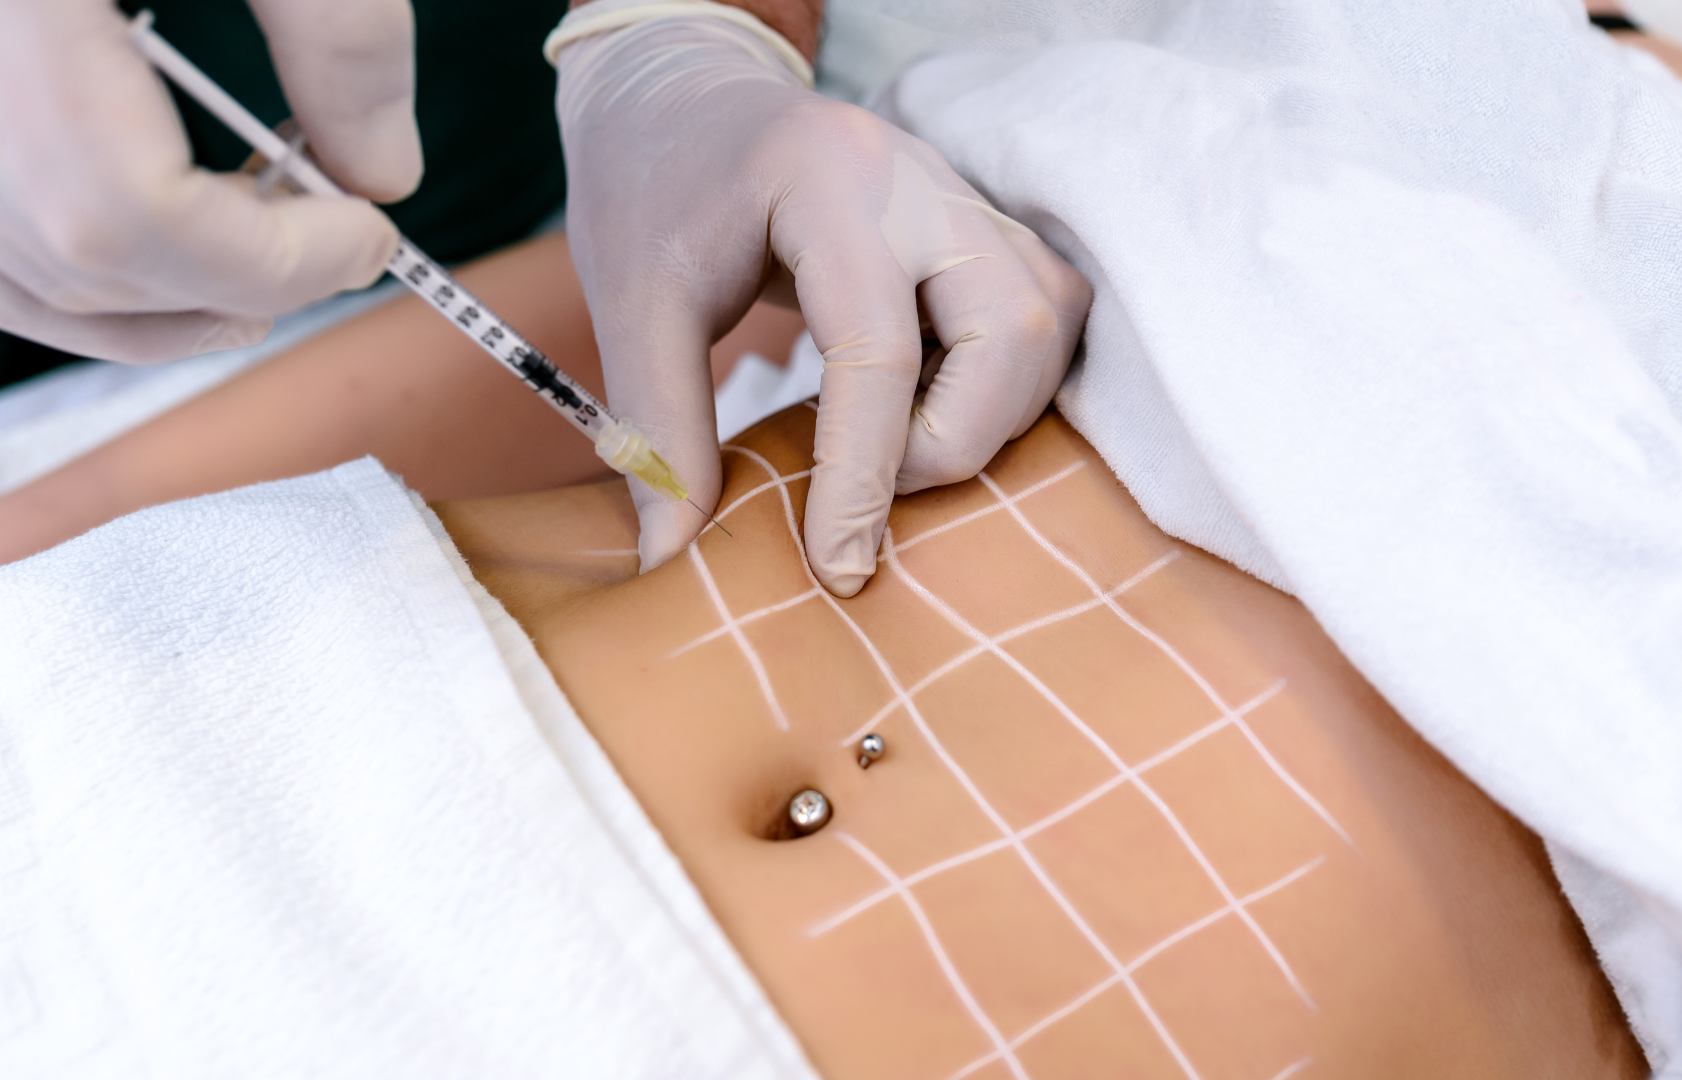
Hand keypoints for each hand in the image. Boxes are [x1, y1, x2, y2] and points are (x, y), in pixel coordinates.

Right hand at [0, 0, 420, 362]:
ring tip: (271, 239)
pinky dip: (92, 274)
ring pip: (27, 280)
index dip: (275, 258)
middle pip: (80, 260)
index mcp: (8, 13)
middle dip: (237, 279)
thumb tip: (387, 175)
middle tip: (336, 234)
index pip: (130, 212)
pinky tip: (181, 235)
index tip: (373, 232)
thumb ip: (338, 34)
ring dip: (170, 292)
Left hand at [556, 11, 1090, 596]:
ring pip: (1051, 322)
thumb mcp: (630, 303)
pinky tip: (932, 403)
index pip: (879, 347)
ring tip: (901, 443)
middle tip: (877, 484)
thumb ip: (657, 426)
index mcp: (828, 182)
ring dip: (996, 413)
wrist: (685, 97)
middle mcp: (921, 179)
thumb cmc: (654, 191)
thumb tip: (672, 557)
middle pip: (1015, 329)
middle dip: (959, 439)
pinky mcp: (987, 225)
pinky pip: (1049, 315)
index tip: (839, 566)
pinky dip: (1008, 383)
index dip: (866, 474)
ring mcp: (968, 196)